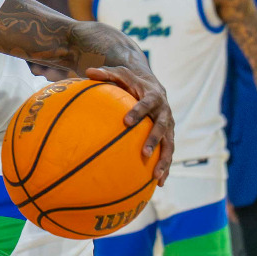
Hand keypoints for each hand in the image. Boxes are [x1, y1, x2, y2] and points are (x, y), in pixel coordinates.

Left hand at [85, 64, 172, 186]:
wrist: (152, 86)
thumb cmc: (131, 81)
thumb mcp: (119, 74)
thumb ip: (105, 74)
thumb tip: (87, 71)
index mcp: (154, 96)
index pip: (147, 104)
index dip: (138, 111)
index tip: (126, 122)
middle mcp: (165, 112)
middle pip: (162, 127)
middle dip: (154, 140)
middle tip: (144, 153)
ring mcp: (169, 126)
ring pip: (170, 144)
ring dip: (164, 160)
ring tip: (157, 177)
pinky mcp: (169, 137)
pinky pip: (168, 154)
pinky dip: (165, 168)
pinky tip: (159, 185)